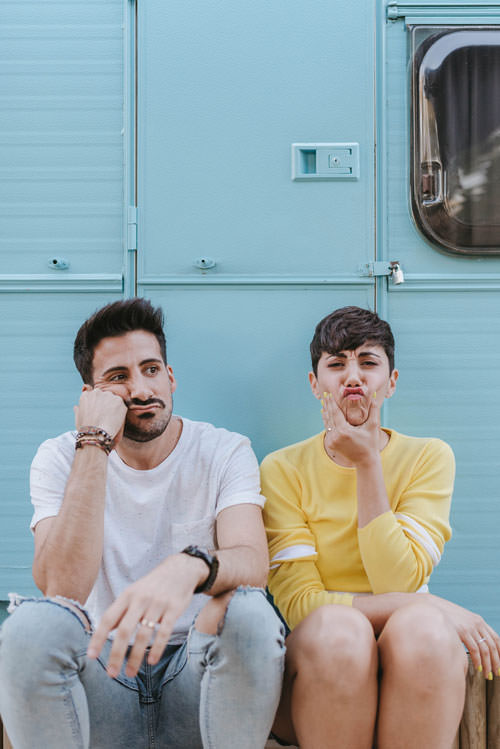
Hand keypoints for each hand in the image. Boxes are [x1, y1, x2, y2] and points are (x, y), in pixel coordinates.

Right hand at [74, 388, 126, 442]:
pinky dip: (120, 412)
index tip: (98, 413)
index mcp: (86, 395)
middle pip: (104, 396)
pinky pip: (121, 405)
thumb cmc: (85, 429)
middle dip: (105, 404)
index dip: (97, 405)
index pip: (93, 396)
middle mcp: (97, 392)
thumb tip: (76, 407)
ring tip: (111, 420)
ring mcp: (109, 395)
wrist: (96, 434)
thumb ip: (78, 410)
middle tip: (105, 417)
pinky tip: (116, 420)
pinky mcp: (119, 400)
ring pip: (113, 400)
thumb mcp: (78, 419)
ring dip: (113, 407)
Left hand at [87, 554, 206, 677]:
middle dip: (116, 654)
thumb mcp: (133, 592)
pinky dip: (157, 648)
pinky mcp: (174, 609)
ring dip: (136, 657)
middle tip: (111, 673)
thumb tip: (106, 631)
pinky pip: (164, 632)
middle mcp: (140, 599)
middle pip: (124, 630)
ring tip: (130, 673)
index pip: (108, 618)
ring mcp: (158, 604)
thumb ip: (120, 611)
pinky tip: (151, 661)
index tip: (91, 656)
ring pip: (144, 634)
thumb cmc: (152, 585)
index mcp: (127, 595)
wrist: (180, 568)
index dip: (98, 637)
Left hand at [321, 392, 380, 465]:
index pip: (335, 412)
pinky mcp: (330, 445)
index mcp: (344, 431)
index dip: (331, 402)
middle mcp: (335, 436)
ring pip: (327, 423)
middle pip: (329, 417)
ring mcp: (331, 441)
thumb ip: (374, 410)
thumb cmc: (371, 443)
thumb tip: (375, 395)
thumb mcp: (373, 426)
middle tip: (325, 394)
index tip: (328, 394)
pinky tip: (325, 414)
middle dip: (327, 405)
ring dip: (325, 412)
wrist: (366, 460)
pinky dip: (326, 422)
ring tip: (324, 402)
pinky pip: (327, 430)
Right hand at [430, 594, 499, 677]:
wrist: (433, 607)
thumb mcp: (462, 620)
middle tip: (497, 673)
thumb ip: (470, 630)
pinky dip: (478, 661)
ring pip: (485, 650)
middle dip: (496, 662)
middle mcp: (478, 624)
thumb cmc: (446, 617)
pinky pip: (474, 650)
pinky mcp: (463, 631)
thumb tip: (475, 644)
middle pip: (492, 646)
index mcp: (479, 621)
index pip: (496, 639)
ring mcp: (470, 627)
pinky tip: (477, 667)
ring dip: (488, 665)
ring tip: (487, 674)